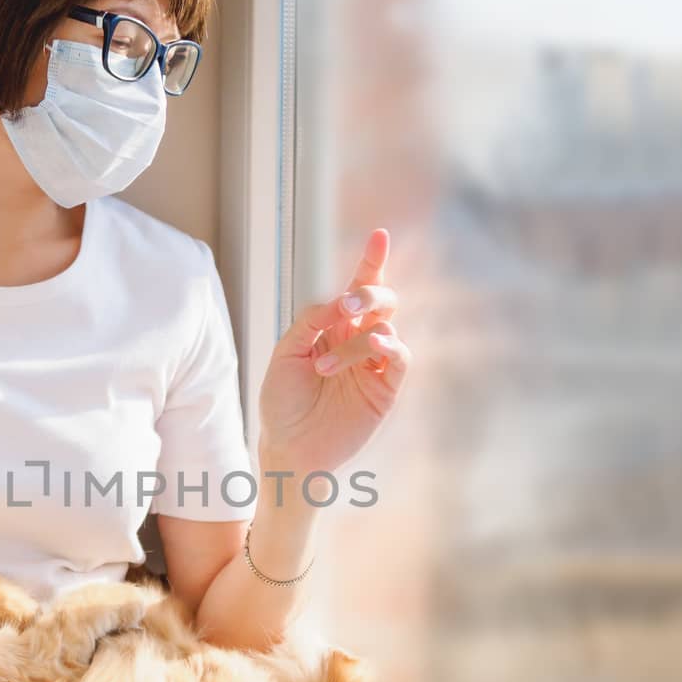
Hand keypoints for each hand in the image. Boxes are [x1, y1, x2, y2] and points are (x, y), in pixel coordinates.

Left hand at [257, 228, 410, 477]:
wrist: (289, 447)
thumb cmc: (282, 402)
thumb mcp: (286, 353)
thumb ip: (311, 321)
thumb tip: (341, 302)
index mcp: (333, 328)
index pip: (357, 289)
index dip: (371, 261)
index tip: (380, 235)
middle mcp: (358, 341)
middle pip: (381, 301)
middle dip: (369, 293)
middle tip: (347, 305)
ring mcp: (374, 365)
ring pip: (386, 328)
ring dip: (356, 341)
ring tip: (323, 369)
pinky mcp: (385, 389)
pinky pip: (399, 358)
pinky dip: (389, 347)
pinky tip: (372, 348)